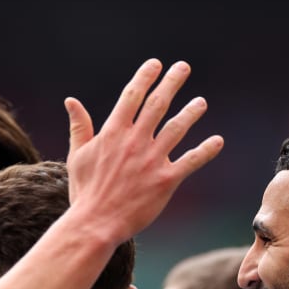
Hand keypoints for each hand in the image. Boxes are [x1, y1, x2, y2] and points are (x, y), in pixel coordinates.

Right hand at [65, 59, 223, 242]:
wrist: (95, 224)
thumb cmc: (85, 192)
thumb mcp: (77, 156)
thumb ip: (79, 127)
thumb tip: (71, 101)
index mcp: (113, 133)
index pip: (132, 96)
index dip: (145, 77)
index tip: (156, 64)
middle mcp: (135, 141)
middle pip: (158, 104)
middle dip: (172, 82)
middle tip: (183, 67)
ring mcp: (152, 160)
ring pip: (177, 128)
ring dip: (191, 112)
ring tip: (201, 102)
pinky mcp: (166, 180)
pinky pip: (191, 161)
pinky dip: (206, 150)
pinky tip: (217, 141)